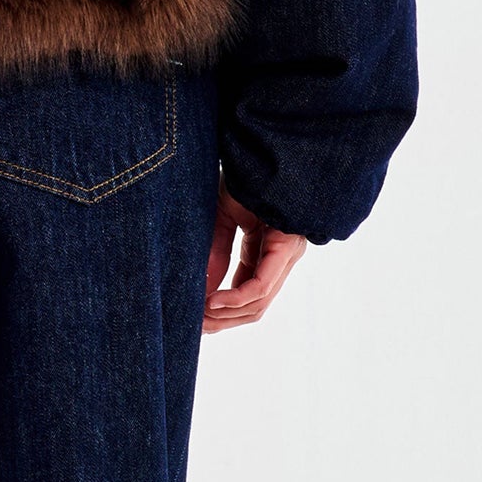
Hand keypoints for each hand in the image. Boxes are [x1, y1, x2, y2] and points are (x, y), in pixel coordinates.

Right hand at [203, 175, 306, 332]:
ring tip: (200, 317)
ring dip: (227, 314)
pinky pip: (260, 285)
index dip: (222, 309)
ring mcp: (286, 255)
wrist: (262, 153)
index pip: (247, 291)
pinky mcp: (285, 249)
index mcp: (266, 250)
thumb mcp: (221, 220)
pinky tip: (213, 303)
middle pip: (254, 305)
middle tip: (195, 328)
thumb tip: (200, 291)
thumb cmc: (244, 179)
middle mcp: (280, 258)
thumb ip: (214, 255)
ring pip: (258, 302)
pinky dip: (235, 298)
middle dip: (223, 319)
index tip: (196, 320)